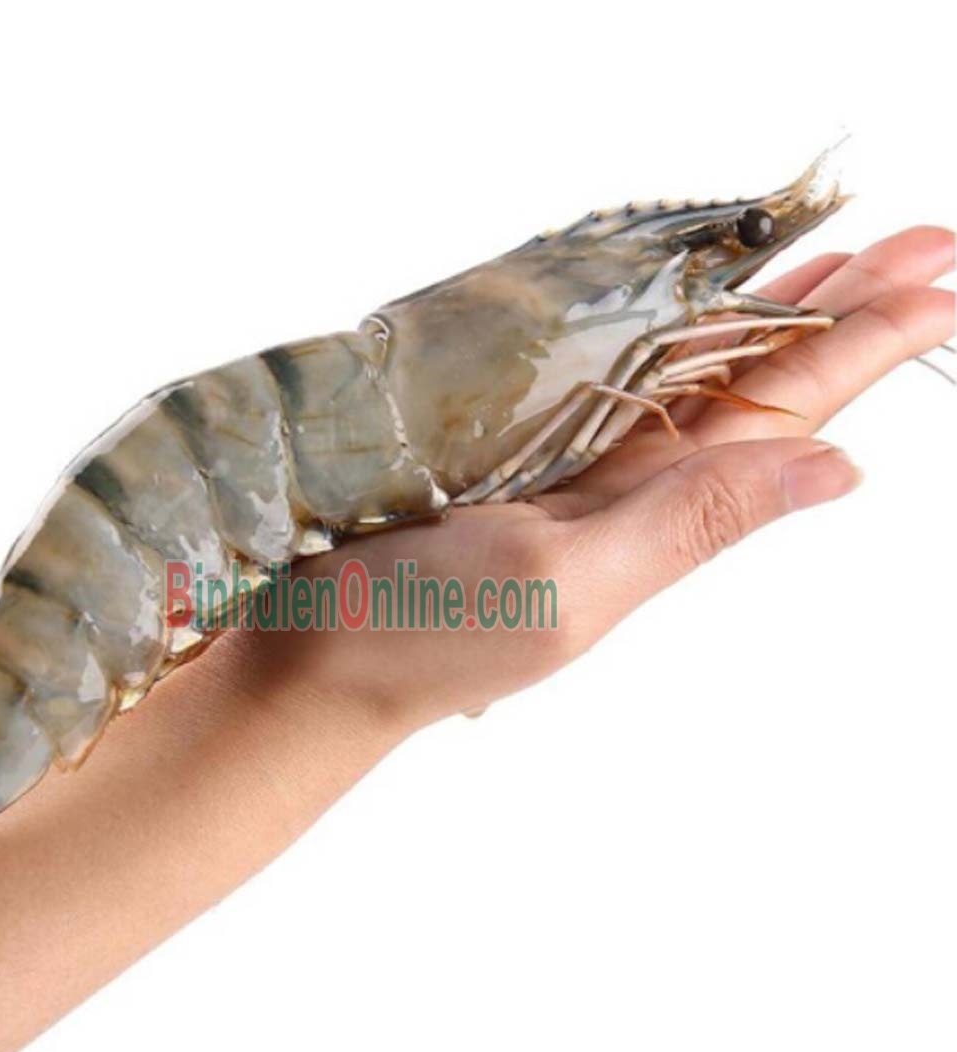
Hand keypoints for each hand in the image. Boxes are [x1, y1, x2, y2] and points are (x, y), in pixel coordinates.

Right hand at [250, 226, 953, 729]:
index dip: (861, 347)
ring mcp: (553, 452)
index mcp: (650, 516)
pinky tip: (682, 297)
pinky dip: (644, 323)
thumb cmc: (426, 636)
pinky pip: (588, 368)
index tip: (941, 284)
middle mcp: (615, 479)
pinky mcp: (492, 433)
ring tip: (833, 252)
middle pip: (747, 381)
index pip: (780, 417)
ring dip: (757, 307)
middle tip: (924, 245)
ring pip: (675, 366)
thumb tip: (840, 470)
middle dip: (836, 311)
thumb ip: (694, 523)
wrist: (308, 655)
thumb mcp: (573, 586)